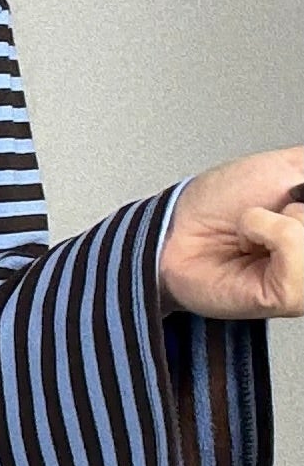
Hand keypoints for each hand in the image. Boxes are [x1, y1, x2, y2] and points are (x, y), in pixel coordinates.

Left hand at [157, 147, 303, 318]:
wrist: (175, 227)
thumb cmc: (220, 203)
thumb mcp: (289, 167)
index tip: (292, 204)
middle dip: (300, 210)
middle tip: (280, 212)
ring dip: (285, 220)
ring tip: (260, 230)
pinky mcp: (291, 298)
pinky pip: (298, 252)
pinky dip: (267, 231)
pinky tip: (251, 242)